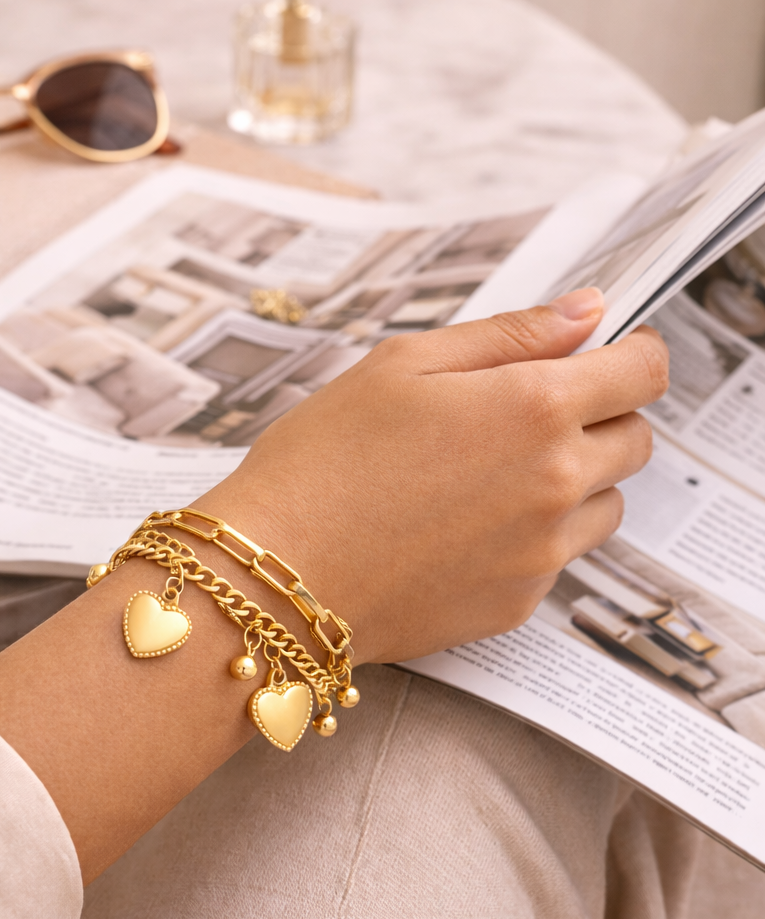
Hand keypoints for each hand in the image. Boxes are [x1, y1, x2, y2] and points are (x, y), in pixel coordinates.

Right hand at [199, 288, 668, 663]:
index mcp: (533, 408)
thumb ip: (508, 335)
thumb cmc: (321, 462)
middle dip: (601, 416)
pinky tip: (460, 528)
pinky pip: (557, 559)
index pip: (644, 371)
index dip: (630, 353)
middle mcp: (556, 483)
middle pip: (635, 439)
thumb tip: (586, 312)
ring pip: (606, 505)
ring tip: (488, 478)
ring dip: (575, 481)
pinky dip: (532, 536)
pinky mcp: (517, 604)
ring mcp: (541, 553)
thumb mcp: (402, 365)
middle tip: (525, 415)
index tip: (603, 355)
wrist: (278, 576)